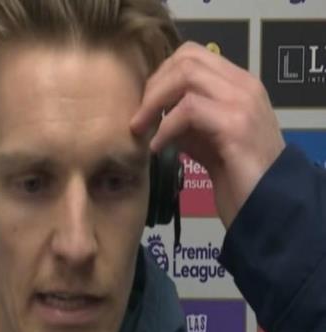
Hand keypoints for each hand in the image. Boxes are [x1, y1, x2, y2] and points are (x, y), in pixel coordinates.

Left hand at [130, 41, 284, 228]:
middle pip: (186, 59)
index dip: (161, 74)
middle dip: (153, 87)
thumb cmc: (235, 174)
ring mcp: (242, 102)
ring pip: (186, 76)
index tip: (145, 102)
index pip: (192, 54)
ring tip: (140, 129)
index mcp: (238, 84)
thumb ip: (184, 119)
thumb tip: (152, 110)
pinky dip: (165, 128)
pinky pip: (189, 110)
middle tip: (138, 117)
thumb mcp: (205, 139)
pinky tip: (157, 148)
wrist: (265, 204)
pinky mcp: (236, 125)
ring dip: (154, 103)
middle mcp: (243, 85)